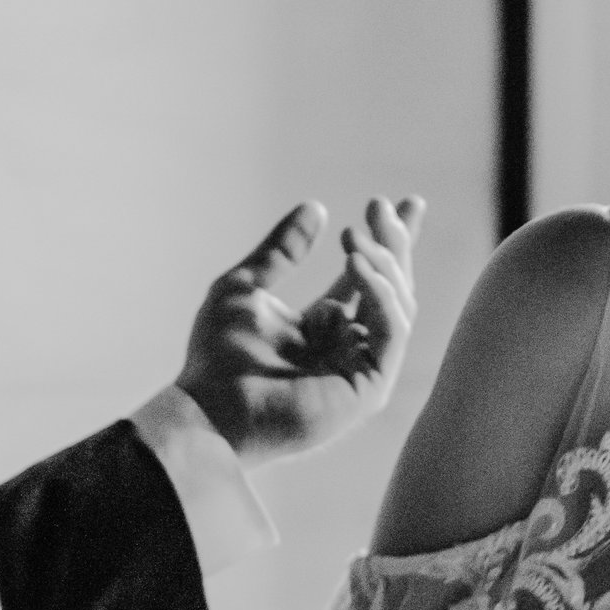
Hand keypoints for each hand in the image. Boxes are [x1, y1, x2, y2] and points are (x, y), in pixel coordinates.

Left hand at [175, 196, 426, 466]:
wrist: (208, 407)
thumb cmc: (216, 357)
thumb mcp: (245, 287)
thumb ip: (282, 251)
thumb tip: (315, 207)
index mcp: (324, 325)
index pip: (369, 278)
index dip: (389, 241)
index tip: (401, 202)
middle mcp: (349, 345)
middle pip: (392, 286)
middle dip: (393, 243)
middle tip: (379, 204)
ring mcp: (362, 367)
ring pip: (400, 305)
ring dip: (383, 263)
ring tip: (353, 234)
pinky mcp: (370, 387)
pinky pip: (392, 331)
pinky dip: (381, 294)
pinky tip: (357, 264)